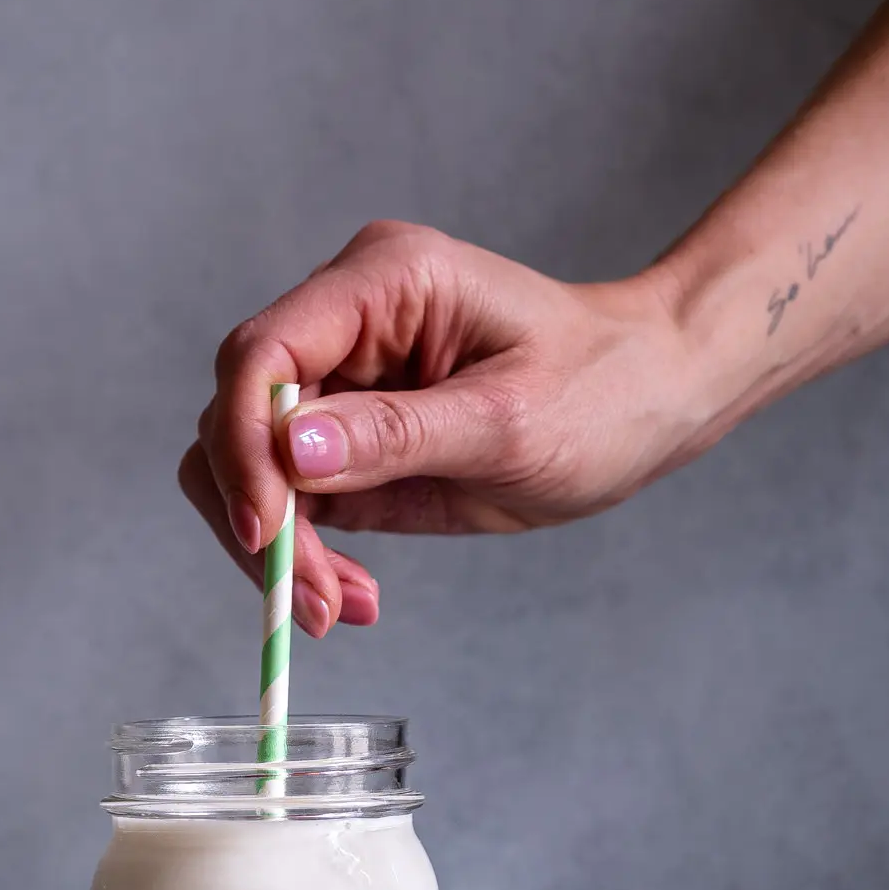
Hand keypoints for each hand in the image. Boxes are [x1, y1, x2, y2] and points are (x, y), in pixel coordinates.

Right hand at [179, 221, 700, 634]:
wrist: (650, 398)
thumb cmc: (604, 387)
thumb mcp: (509, 422)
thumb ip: (395, 434)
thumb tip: (287, 451)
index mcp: (383, 281)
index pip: (263, 352)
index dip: (244, 443)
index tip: (266, 533)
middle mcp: (344, 319)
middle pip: (238, 413)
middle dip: (260, 514)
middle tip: (311, 600)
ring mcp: (339, 377)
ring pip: (247, 463)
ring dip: (278, 546)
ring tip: (338, 608)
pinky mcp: (344, 435)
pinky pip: (287, 497)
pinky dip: (304, 554)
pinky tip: (349, 594)